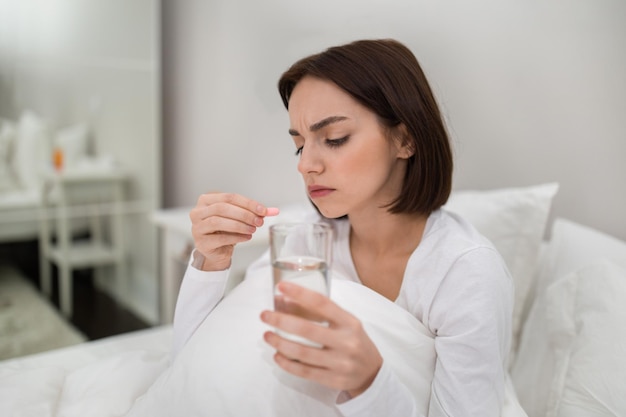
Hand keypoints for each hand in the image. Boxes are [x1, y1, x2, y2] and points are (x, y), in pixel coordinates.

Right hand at [189, 192, 278, 270]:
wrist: (217, 251)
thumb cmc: (226, 230)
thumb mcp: (240, 217)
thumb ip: (255, 212)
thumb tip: (273, 210)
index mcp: (206, 200)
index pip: (229, 197)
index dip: (248, 203)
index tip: (263, 210)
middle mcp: (198, 212)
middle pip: (222, 208)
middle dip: (244, 214)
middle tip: (259, 221)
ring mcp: (197, 227)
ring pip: (218, 222)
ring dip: (239, 225)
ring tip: (253, 229)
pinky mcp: (201, 243)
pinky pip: (219, 238)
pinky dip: (236, 237)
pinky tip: (246, 238)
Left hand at [260, 281, 382, 397]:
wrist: (372, 373)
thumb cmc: (354, 341)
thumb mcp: (346, 323)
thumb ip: (323, 313)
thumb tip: (287, 300)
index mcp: (349, 322)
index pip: (322, 304)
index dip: (300, 294)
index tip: (281, 287)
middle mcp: (346, 342)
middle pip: (307, 330)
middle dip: (281, 321)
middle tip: (265, 315)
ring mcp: (340, 363)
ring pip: (302, 353)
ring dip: (279, 343)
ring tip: (267, 335)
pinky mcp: (333, 380)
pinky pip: (304, 372)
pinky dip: (287, 363)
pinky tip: (277, 355)